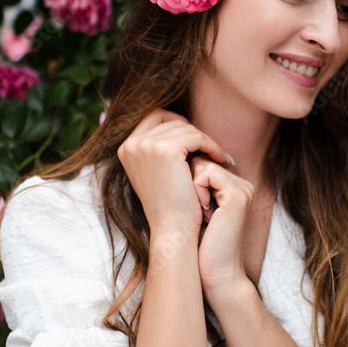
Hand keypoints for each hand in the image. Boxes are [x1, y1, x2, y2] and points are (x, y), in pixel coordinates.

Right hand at [117, 109, 231, 238]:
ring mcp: (147, 146)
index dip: (177, 124)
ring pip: (186, 128)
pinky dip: (212, 145)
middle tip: (211, 149)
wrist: (173, 229)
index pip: (155, 117)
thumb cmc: (170, 204)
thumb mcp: (157, 171)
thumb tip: (178, 123)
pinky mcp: (166, 150)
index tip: (195, 139)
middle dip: (194, 134)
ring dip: (205, 140)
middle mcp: (132, 144)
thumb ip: (159, 148)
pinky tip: (221, 158)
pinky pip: (197, 136)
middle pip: (172, 121)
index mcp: (126, 148)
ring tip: (217, 156)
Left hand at [191, 156, 254, 308]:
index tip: (190, 206)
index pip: (202, 162)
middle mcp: (242, 184)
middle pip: (201, 160)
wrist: (218, 275)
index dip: (187, 181)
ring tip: (200, 212)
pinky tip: (203, 211)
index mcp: (235, 186)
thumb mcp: (197, 209)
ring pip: (202, 164)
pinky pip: (207, 173)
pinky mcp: (237, 196)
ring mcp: (242, 189)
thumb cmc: (202, 246)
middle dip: (189, 182)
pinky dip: (196, 189)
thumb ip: (193, 185)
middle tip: (197, 211)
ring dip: (191, 187)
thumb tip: (172, 162)